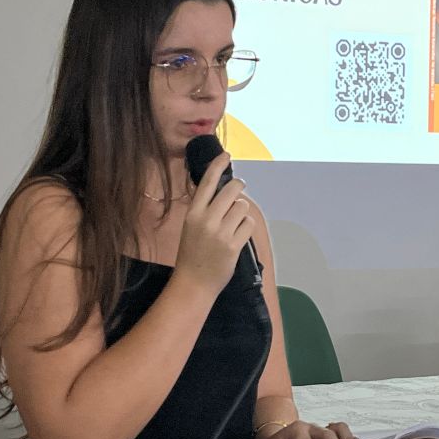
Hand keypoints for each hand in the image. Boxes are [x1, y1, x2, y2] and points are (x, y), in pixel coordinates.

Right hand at [173, 153, 252, 294]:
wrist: (193, 283)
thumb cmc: (192, 254)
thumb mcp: (191, 227)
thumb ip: (205, 209)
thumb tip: (225, 191)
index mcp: (193, 213)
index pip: (207, 182)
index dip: (218, 165)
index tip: (226, 154)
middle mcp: (206, 219)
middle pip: (232, 190)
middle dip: (239, 188)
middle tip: (239, 191)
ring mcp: (220, 232)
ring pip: (242, 207)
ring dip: (242, 212)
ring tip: (234, 223)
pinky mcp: (233, 245)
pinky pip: (248, 224)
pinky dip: (246, 227)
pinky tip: (238, 235)